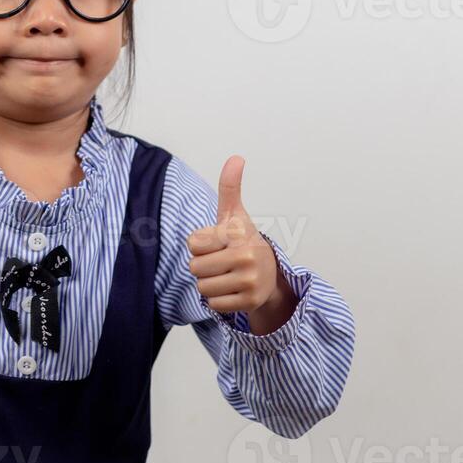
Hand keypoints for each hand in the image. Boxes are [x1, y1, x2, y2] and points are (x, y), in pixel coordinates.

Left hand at [187, 156, 293, 331]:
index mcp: (236, 233)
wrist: (270, 274)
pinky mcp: (249, 302)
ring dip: (209, 284)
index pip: (192, 243)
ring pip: (202, 288)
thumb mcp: (234, 214)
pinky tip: (232, 290)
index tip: (217, 243)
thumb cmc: (243, 240)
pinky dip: (218, 300)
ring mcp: (249, 280)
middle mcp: (245, 256)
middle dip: (203, 267)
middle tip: (221, 262)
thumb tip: (236, 157)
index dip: (200, 245)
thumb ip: (230, 186)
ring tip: (226, 276)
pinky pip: (213, 304)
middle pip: (195, 268)